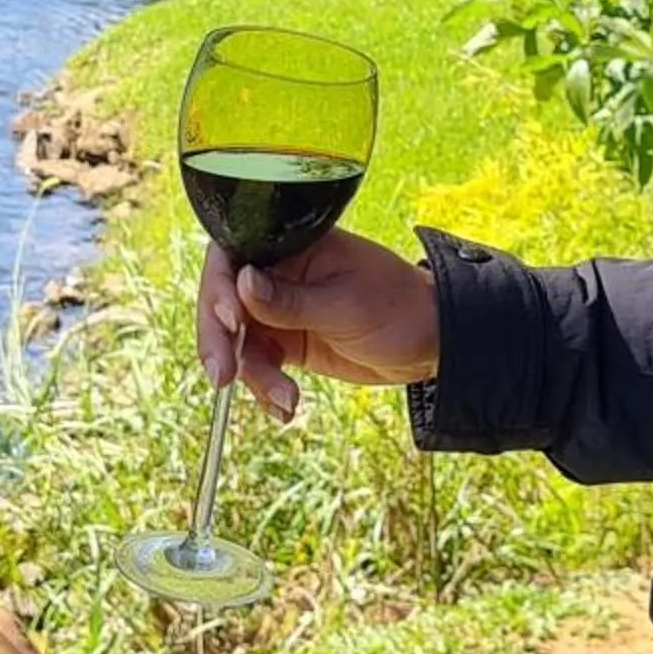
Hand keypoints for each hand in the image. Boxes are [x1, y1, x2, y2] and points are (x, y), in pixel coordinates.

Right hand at [195, 229, 438, 416]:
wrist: (432, 343)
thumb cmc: (399, 307)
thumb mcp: (345, 305)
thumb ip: (290, 300)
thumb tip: (241, 282)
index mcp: (291, 246)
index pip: (232, 257)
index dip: (220, 288)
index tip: (231, 322)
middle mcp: (277, 273)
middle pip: (224, 302)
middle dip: (220, 340)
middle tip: (223, 376)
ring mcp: (278, 309)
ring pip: (238, 341)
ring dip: (251, 374)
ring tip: (284, 400)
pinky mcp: (286, 341)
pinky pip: (258, 364)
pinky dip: (266, 388)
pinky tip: (285, 407)